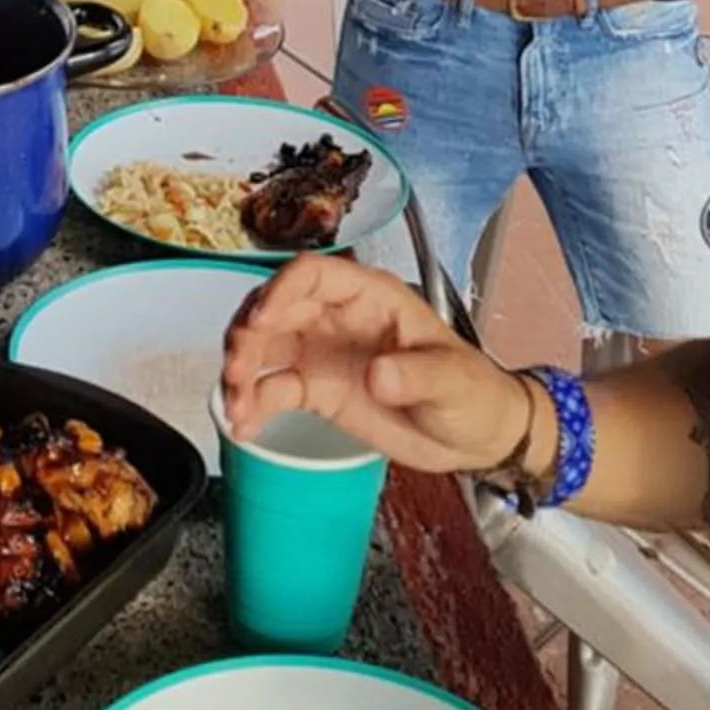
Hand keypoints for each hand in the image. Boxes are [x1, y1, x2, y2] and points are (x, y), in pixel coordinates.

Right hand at [223, 256, 530, 476]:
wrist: (475, 435)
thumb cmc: (472, 391)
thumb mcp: (451, 381)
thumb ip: (417, 374)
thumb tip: (379, 375)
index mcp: (371, 297)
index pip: (314, 275)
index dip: (281, 291)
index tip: (261, 320)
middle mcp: (339, 318)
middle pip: (275, 307)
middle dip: (247, 333)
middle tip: (236, 370)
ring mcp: (324, 352)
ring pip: (265, 346)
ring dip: (240, 369)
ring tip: (234, 405)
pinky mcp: (318, 389)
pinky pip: (273, 388)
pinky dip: (252, 404)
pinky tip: (243, 425)